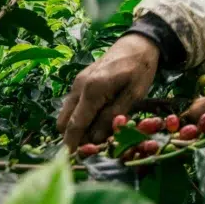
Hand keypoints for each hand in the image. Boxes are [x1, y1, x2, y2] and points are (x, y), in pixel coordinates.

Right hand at [56, 33, 159, 149]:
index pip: (76, 124)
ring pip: (66, 114)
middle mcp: (79, 86)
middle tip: (93, 146)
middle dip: (74, 137)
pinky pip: (72, 105)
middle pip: (64, 122)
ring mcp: (77, 83)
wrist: (137, 44)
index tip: (74, 159)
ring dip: (76, 127)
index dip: (74, 144)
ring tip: (96, 133)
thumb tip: (96, 139)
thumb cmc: (140, 68)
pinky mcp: (80, 82)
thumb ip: (114, 116)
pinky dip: (79, 116)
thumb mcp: (134, 94)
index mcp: (93, 89)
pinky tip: (96, 118)